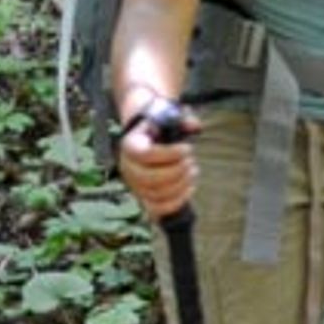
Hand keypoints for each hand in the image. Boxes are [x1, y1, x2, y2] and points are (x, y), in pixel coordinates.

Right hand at [116, 100, 197, 219]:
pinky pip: (158, 209)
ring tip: (193, 171)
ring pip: (156, 194)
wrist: (148, 138)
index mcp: (130, 145)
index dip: (169, 154)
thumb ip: (182, 118)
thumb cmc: (159, 126)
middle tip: (191, 162)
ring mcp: (135, 185)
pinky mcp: (144, 198)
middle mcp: (128, 167)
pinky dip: (177, 202)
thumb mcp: (167, 114)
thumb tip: (194, 126)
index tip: (188, 148)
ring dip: (180, 185)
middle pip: (149, 178)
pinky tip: (190, 187)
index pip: (145, 155)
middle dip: (176, 171)